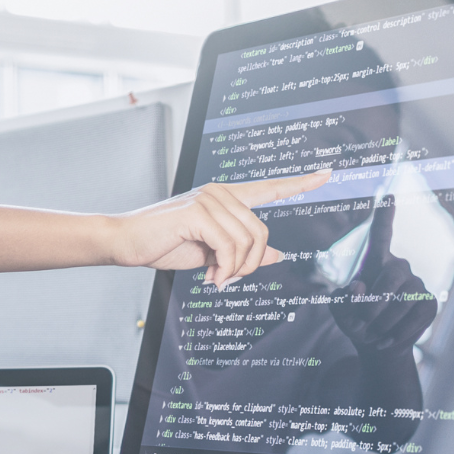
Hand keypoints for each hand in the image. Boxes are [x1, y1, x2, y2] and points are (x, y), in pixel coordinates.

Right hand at [111, 171, 330, 286]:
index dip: (300, 183)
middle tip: (227, 280)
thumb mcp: (212, 253)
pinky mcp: (198, 212)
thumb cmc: (164, 245)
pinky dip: (225, 267)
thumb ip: (243, 252)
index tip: (326, 174)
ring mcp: (209, 199)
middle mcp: (220, 192)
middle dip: (250, 265)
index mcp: (225, 197)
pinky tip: (211, 275)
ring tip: (216, 278)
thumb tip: (278, 256)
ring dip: (235, 269)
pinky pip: (230, 246)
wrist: (126, 243)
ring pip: (248, 241)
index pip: (269, 188)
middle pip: (262, 232)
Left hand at [328, 198, 437, 355]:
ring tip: (373, 333)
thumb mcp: (340, 313)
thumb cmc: (356, 322)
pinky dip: (396, 333)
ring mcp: (416, 284)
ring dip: (382, 324)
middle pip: (391, 275)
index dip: (384, 215)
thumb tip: (359, 286)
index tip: (389, 194)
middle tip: (362, 323)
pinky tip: (387, 338)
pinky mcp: (428, 302)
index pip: (381, 234)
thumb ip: (342, 300)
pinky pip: (414, 317)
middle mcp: (399, 267)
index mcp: (375, 262)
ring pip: (402, 301)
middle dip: (374, 303)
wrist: (378, 345)